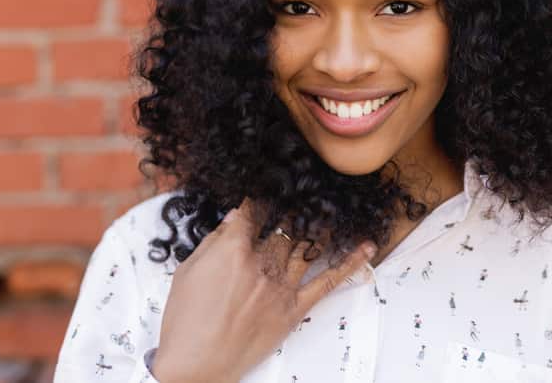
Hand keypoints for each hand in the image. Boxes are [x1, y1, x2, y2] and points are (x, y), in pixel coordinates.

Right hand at [151, 197, 375, 382]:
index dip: (260, 197)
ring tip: (332, 208)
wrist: (194, 367)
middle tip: (305, 193)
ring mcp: (280, 286)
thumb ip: (214, 241)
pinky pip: (328, 282)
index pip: (253, 212)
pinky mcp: (293, 309)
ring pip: (308, 245)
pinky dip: (350, 263)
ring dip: (321, 224)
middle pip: (283, 226)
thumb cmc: (184, 321)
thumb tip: (236, 217)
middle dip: (293, 208)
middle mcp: (261, 264)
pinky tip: (367, 247)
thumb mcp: (187, 272)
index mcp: (233, 250)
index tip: (267, 188)